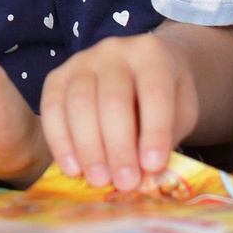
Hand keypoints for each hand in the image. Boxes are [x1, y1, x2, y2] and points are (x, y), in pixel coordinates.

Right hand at [38, 32, 199, 190]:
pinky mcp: (58, 76)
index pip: (154, 92)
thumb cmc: (166, 97)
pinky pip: (51, 109)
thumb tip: (145, 174)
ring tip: (100, 180)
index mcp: (152, 53)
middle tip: (125, 183)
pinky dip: (60, 142)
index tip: (153, 166)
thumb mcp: (182, 110)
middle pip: (112, 100)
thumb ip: (168, 136)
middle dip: (118, 147)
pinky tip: (73, 168)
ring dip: (89, 149)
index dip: (154, 130)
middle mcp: (114, 50)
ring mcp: (82, 61)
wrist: (142, 70)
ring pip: (79, 104)